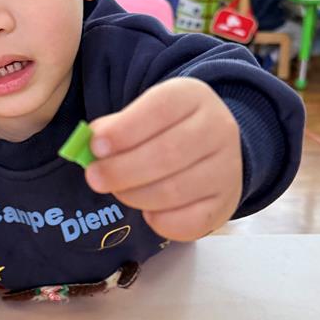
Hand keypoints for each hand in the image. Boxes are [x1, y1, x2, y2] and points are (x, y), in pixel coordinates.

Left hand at [85, 77, 242, 241]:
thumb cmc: (165, 129)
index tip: (95, 147)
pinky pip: (191, 222)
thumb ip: (116, 127)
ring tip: (118, 191)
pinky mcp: (227, 202)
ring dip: (136, 196)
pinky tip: (147, 211)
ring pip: (175, 190)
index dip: (125, 130)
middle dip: (122, 170)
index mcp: (192, 97)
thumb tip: (92, 144)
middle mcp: (218, 129)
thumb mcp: (143, 113)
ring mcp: (227, 168)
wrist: (211, 148)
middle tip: (94, 177)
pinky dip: (161, 222)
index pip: (160, 109)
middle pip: (168, 154)